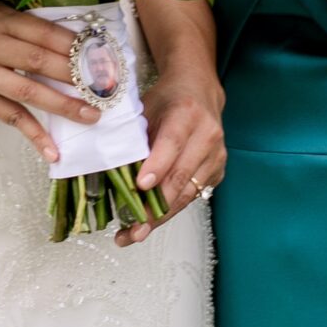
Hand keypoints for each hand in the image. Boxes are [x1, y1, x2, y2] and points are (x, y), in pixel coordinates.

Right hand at [0, 0, 103, 163]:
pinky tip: (53, 151)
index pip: (44, 33)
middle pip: (39, 62)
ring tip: (91, 115)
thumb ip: (26, 24)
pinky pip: (9, 117)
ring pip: (27, 91)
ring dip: (63, 105)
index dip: (75, 45)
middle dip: (77, 75)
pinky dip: (32, 135)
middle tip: (107, 87)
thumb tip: (73, 40)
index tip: (103, 56)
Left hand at [114, 62, 225, 247]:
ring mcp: (216, 156)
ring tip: (134, 233)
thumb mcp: (145, 108)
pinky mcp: (217, 172)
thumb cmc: (167, 100)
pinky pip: (192, 196)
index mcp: (186, 113)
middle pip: (180, 176)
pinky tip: (149, 220)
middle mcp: (207, 135)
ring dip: (160, 217)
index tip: (140, 186)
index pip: (172, 143)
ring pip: (187, 193)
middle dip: (154, 207)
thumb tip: (109, 170)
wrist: (200, 92)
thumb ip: (133, 136)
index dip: (157, 166)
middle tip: (131, 228)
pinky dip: (169, 210)